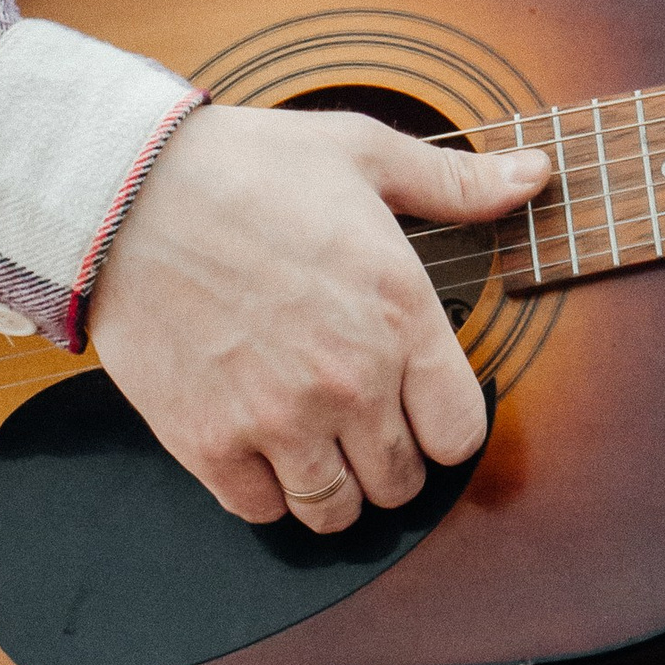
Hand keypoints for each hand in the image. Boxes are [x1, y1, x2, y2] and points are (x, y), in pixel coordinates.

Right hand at [87, 103, 553, 533]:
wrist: (129, 193)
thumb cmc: (250, 166)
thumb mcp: (367, 153)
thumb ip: (458, 183)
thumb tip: (536, 175)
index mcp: (401, 312)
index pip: (462, 432)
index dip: (448, 425)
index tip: (424, 406)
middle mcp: (351, 379)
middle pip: (401, 482)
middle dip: (393, 459)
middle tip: (367, 423)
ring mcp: (278, 420)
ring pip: (334, 511)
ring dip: (333, 487)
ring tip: (318, 444)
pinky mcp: (209, 443)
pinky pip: (260, 511)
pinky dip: (265, 490)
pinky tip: (260, 444)